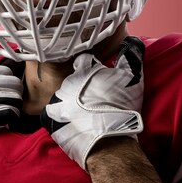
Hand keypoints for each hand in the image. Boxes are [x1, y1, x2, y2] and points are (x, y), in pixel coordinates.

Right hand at [0, 41, 22, 168]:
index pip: (6, 71)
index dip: (7, 82)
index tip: (3, 92)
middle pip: (15, 84)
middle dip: (15, 94)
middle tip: (8, 104)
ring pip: (16, 99)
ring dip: (15, 107)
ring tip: (6, 115)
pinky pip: (11, 114)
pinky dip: (11, 119)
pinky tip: (2, 124)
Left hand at [41, 36, 144, 169]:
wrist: (108, 142)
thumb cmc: (122, 109)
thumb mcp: (132, 78)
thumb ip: (130, 55)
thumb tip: (130, 40)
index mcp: (84, 70)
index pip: (84, 61)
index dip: (93, 68)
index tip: (99, 78)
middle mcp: (66, 82)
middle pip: (73, 80)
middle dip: (82, 88)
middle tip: (95, 100)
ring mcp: (56, 100)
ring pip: (62, 96)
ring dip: (71, 103)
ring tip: (85, 115)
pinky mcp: (49, 118)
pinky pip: (52, 114)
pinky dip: (60, 118)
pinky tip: (73, 124)